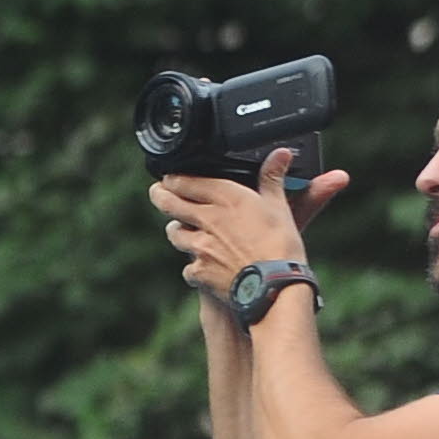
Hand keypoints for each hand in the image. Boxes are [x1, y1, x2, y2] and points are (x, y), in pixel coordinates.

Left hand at [154, 149, 348, 301]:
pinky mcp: (198, 271)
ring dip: (178, 231)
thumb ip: (273, 178)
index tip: (170, 178)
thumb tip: (281, 153)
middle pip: (168, 202)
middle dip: (160, 195)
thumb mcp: (279, 207)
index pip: (185, 181)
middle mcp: (207, 218)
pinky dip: (195, 267)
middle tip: (157, 192)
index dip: (173, 179)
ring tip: (181, 230)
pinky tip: (203, 266)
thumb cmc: (281, 245)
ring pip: (175, 234)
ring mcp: (199, 246)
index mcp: (226, 197)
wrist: (274, 285)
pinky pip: (188, 267)